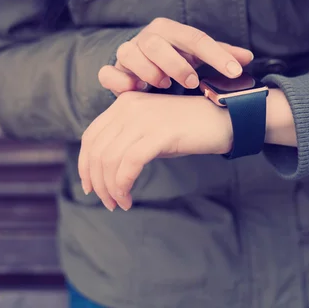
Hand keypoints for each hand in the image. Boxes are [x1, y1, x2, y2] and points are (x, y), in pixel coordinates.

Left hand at [78, 92, 232, 210]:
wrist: (224, 119)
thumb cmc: (189, 129)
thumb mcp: (152, 129)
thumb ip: (129, 140)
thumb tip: (107, 171)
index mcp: (124, 104)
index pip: (91, 136)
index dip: (85, 165)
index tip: (90, 187)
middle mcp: (129, 107)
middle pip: (97, 150)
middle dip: (97, 182)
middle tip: (108, 202)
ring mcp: (144, 119)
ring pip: (109, 160)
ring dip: (110, 188)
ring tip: (120, 204)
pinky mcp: (159, 134)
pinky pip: (129, 165)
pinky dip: (123, 186)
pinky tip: (128, 198)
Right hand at [98, 18, 253, 94]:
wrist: (148, 66)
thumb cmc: (178, 60)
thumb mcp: (200, 56)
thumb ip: (222, 55)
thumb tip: (247, 58)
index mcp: (171, 30)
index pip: (195, 38)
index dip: (216, 55)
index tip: (234, 73)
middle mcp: (147, 37)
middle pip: (156, 43)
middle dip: (176, 64)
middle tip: (192, 83)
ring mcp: (127, 53)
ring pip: (129, 53)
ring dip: (148, 71)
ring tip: (164, 85)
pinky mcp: (114, 71)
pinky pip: (107, 73)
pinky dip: (119, 81)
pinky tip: (136, 90)